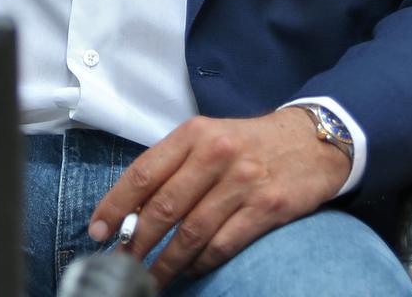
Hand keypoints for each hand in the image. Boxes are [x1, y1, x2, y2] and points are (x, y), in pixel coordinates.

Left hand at [87, 108, 349, 286]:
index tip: (99, 231)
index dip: (116, 205)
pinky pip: (224, 244)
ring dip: (167, 262)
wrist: (312, 141)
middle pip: (164, 207)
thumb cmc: (248, 144)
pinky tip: (190, 270)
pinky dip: (202, 262)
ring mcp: (243, 181)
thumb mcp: (208, 138)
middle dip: (138, 242)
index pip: (143, 172)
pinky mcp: (268, 207)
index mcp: (193, 135)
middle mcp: (216, 154)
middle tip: (122, 264)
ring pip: (192, 232)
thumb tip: (132, 210)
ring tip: (151, 278)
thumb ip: (173, 167)